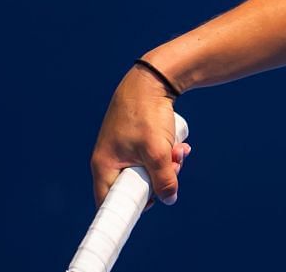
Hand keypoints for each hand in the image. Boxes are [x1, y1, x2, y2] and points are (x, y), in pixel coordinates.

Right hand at [89, 64, 191, 208]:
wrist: (152, 78)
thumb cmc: (147, 114)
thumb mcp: (157, 151)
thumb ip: (163, 179)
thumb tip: (169, 199)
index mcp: (105, 165)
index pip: (110, 201)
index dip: (130, 207)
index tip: (151, 203)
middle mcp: (110, 159)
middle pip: (135, 185)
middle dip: (159, 179)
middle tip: (175, 167)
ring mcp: (122, 148)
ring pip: (147, 170)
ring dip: (167, 164)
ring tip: (180, 150)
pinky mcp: (135, 139)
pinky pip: (151, 156)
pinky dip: (165, 152)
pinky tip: (179, 145)